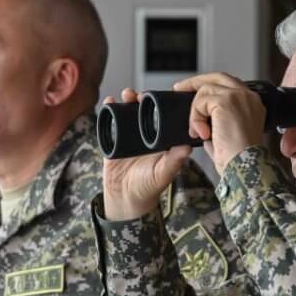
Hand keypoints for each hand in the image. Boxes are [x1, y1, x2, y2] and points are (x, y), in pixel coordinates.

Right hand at [101, 89, 191, 219]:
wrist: (126, 200)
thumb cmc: (148, 188)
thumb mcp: (163, 173)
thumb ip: (174, 161)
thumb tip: (187, 146)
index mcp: (159, 140)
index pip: (160, 116)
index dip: (158, 105)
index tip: (156, 97)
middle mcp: (144, 135)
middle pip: (141, 111)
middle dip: (139, 99)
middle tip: (137, 95)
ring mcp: (127, 137)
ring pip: (126, 113)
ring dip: (124, 102)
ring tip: (123, 95)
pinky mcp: (112, 141)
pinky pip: (109, 123)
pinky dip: (108, 111)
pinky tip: (108, 103)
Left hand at [173, 73, 265, 172]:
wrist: (243, 167)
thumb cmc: (237, 159)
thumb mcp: (227, 135)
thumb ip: (218, 122)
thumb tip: (202, 120)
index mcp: (252, 104)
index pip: (228, 85)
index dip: (210, 86)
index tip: (192, 91)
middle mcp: (248, 96)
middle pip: (218, 77)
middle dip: (196, 82)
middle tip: (179, 88)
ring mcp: (238, 96)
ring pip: (205, 90)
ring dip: (195, 112)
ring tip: (199, 132)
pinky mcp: (226, 101)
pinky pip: (201, 101)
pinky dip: (196, 118)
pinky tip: (202, 134)